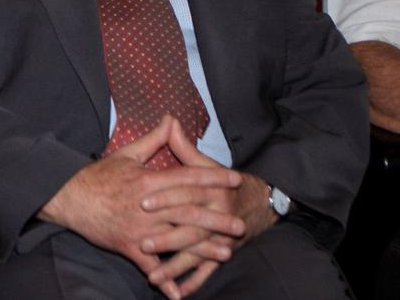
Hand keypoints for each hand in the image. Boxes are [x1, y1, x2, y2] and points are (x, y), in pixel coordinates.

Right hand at [38, 116, 242, 299]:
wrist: (69, 197)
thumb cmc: (99, 175)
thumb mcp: (126, 154)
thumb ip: (154, 139)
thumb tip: (171, 119)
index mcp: (148, 180)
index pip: (187, 178)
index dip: (213, 179)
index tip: (235, 180)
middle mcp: (147, 206)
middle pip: (188, 211)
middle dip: (216, 218)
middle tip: (240, 224)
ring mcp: (139, 228)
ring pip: (176, 239)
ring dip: (202, 248)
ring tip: (226, 253)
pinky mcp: (128, 245)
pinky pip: (150, 265)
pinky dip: (165, 280)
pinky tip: (180, 293)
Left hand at [139, 122, 276, 296]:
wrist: (261, 202)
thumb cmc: (224, 181)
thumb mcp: (207, 162)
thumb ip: (184, 146)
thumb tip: (168, 119)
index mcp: (212, 189)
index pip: (185, 193)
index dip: (164, 197)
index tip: (141, 201)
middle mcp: (218, 214)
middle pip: (190, 227)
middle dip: (166, 237)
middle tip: (142, 244)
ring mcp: (222, 236)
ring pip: (197, 254)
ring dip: (175, 266)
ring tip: (153, 276)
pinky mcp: (224, 252)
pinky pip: (208, 270)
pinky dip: (193, 282)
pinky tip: (176, 292)